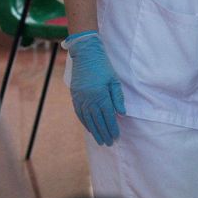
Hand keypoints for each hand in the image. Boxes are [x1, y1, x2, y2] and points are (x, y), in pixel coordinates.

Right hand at [65, 31, 124, 145]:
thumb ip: (118, 97)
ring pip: (88, 119)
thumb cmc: (103, 65)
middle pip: (98, 121)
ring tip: (100, 141)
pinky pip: (79, 113)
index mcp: (100, 95)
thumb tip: (121, 114)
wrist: (85, 54)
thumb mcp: (114, 80)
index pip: (108, 116)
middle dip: (104, 133)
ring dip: (94, 131)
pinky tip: (89, 129)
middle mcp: (89, 99)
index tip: (117, 137)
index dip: (112, 128)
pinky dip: (85, 123)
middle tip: (109, 144)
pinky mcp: (75, 96)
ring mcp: (80, 98)